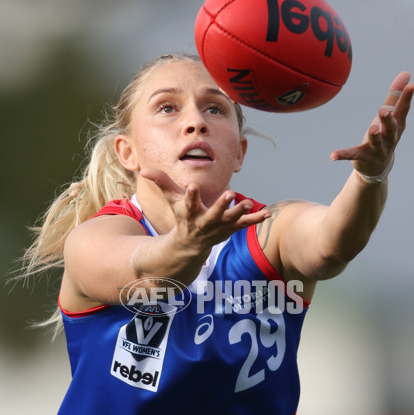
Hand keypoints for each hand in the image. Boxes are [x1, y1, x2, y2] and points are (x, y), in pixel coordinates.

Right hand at [139, 166, 269, 246]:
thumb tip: (145, 170)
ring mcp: (220, 226)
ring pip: (232, 219)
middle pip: (214, 213)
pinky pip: (245, 224)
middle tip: (229, 193)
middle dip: (222, 205)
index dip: (191, 196)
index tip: (192, 186)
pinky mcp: (231, 228)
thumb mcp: (172, 201)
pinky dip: (256, 219)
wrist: (192, 244)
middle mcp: (206, 221)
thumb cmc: (183, 217)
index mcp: (191, 213)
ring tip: (249, 202)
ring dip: (241, 212)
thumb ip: (162, 183)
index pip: (189, 203)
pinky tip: (268, 214)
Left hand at [330, 72, 413, 178]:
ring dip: (374, 135)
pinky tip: (332, 155)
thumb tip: (406, 74)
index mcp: (397, 126)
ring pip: (375, 141)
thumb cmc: (385, 136)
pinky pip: (352, 155)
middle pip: (390, 128)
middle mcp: (389, 138)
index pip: (403, 110)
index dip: (407, 98)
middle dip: (388, 119)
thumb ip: (395, 95)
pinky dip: (343, 155)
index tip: (412, 85)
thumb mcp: (390, 116)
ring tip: (372, 129)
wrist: (378, 168)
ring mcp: (377, 149)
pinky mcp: (362, 157)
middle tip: (383, 110)